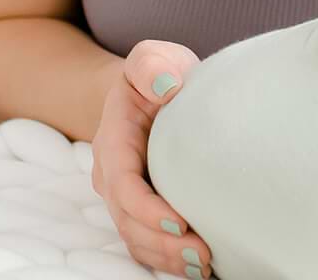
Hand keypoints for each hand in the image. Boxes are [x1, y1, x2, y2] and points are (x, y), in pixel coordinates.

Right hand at [90, 40, 211, 278]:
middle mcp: (113, 176)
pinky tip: (199, 267)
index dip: (148, 209)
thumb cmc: (156, 74)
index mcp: (114, 141)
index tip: (181, 222)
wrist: (153, 88)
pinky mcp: (142, 208)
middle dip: (162, 244)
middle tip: (204, 254)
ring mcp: (126, 195)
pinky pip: (146, 243)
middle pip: (129, 221)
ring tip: (204, 266)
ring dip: (166, 258)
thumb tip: (166, 85)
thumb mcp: (151, 58)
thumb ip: (152, 65)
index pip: (123, 184)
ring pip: (136, 239)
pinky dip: (167, 260)